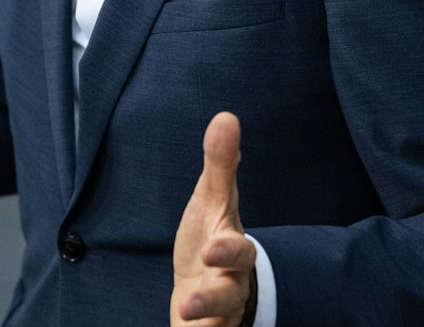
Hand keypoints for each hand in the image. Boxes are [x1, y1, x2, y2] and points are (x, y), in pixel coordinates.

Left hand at [172, 111, 257, 326]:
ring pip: (218, 319)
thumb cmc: (211, 237)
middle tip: (193, 300)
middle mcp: (231, 284)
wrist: (209, 283)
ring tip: (186, 314)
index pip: (237, 250)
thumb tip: (227, 116)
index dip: (228, 250)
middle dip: (214, 296)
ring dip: (203, 317)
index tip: (212, 246)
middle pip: (230, 294)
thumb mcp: (212, 200)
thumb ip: (220, 164)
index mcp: (233, 250)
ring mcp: (219, 310)